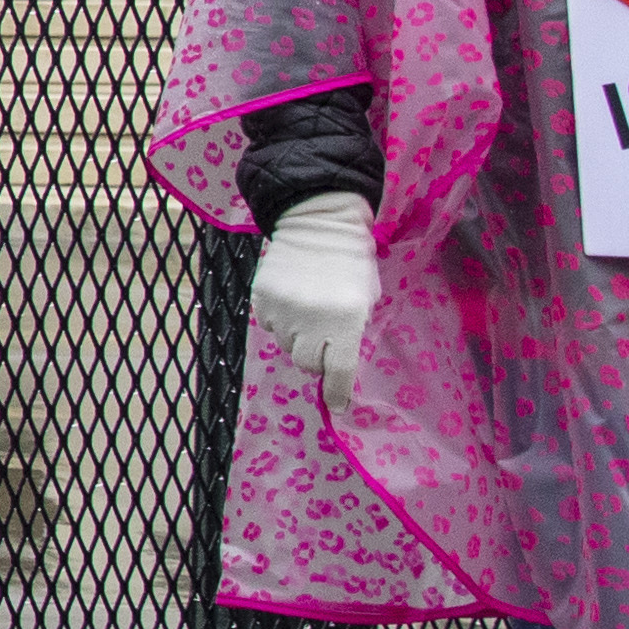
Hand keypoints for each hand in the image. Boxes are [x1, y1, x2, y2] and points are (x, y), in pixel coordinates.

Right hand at [249, 195, 379, 398]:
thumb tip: (337, 361)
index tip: (337, 405)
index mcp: (346, 321)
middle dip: (317, 359)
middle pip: (308, 364)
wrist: (318, 223)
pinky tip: (290, 302)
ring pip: (287, 346)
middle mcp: (312, 321)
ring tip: (307, 315)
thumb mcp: (366, 298)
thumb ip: (354, 329)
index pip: (339, 372)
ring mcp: (284, 311)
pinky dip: (280, 321)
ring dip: (298, 339)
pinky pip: (269, 326)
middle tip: (324, 340)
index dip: (338, 393)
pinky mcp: (262, 300)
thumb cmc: (353, 262)